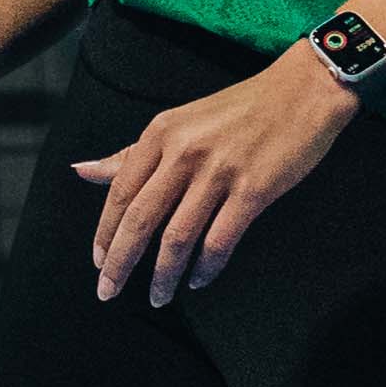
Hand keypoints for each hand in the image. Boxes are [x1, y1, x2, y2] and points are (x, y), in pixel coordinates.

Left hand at [73, 43, 357, 304]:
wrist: (304, 90)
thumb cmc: (242, 108)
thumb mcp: (179, 121)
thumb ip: (131, 153)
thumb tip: (81, 171)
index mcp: (161, 133)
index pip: (120, 192)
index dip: (105, 233)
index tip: (99, 263)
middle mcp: (184, 151)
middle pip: (141, 219)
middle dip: (120, 263)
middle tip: (108, 292)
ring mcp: (219, 171)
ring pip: (177, 237)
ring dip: (163, 275)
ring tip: (157, 296)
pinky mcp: (253, 189)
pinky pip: (219, 240)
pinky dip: (205, 267)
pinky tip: (198, 280)